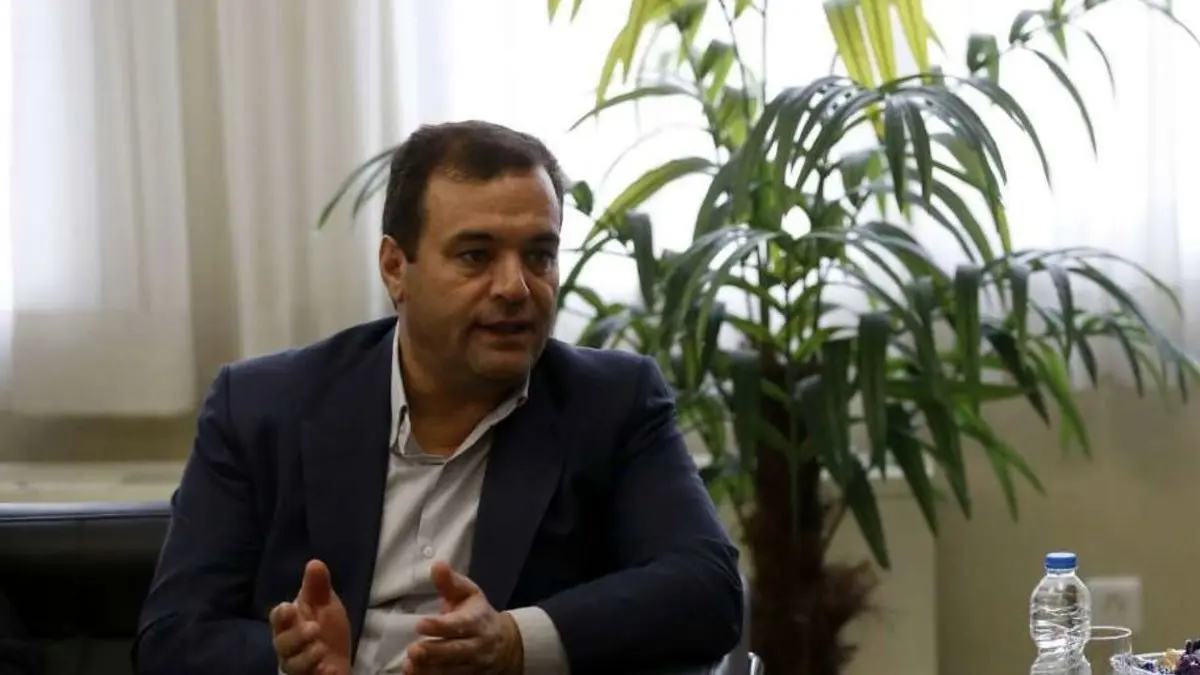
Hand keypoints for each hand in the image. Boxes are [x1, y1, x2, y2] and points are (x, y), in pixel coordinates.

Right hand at [270, 560, 352, 674]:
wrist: (338, 658)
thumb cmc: (327, 628)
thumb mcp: (326, 604)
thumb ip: (318, 587)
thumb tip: (315, 562)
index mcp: (290, 624)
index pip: (278, 618)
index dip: (281, 615)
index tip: (289, 608)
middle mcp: (288, 646)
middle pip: (282, 644)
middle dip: (296, 636)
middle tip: (314, 628)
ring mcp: (297, 664)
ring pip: (292, 665)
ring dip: (307, 657)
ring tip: (322, 649)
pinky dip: (320, 674)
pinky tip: (330, 669)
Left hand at [403, 562, 522, 674]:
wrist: (506, 644)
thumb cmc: (478, 614)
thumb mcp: (469, 594)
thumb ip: (450, 582)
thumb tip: (437, 565)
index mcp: (477, 620)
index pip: (459, 625)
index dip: (440, 626)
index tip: (420, 624)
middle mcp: (477, 645)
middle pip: (456, 651)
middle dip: (434, 651)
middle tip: (413, 650)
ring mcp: (474, 664)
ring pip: (452, 670)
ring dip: (430, 669)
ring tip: (410, 664)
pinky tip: (414, 674)